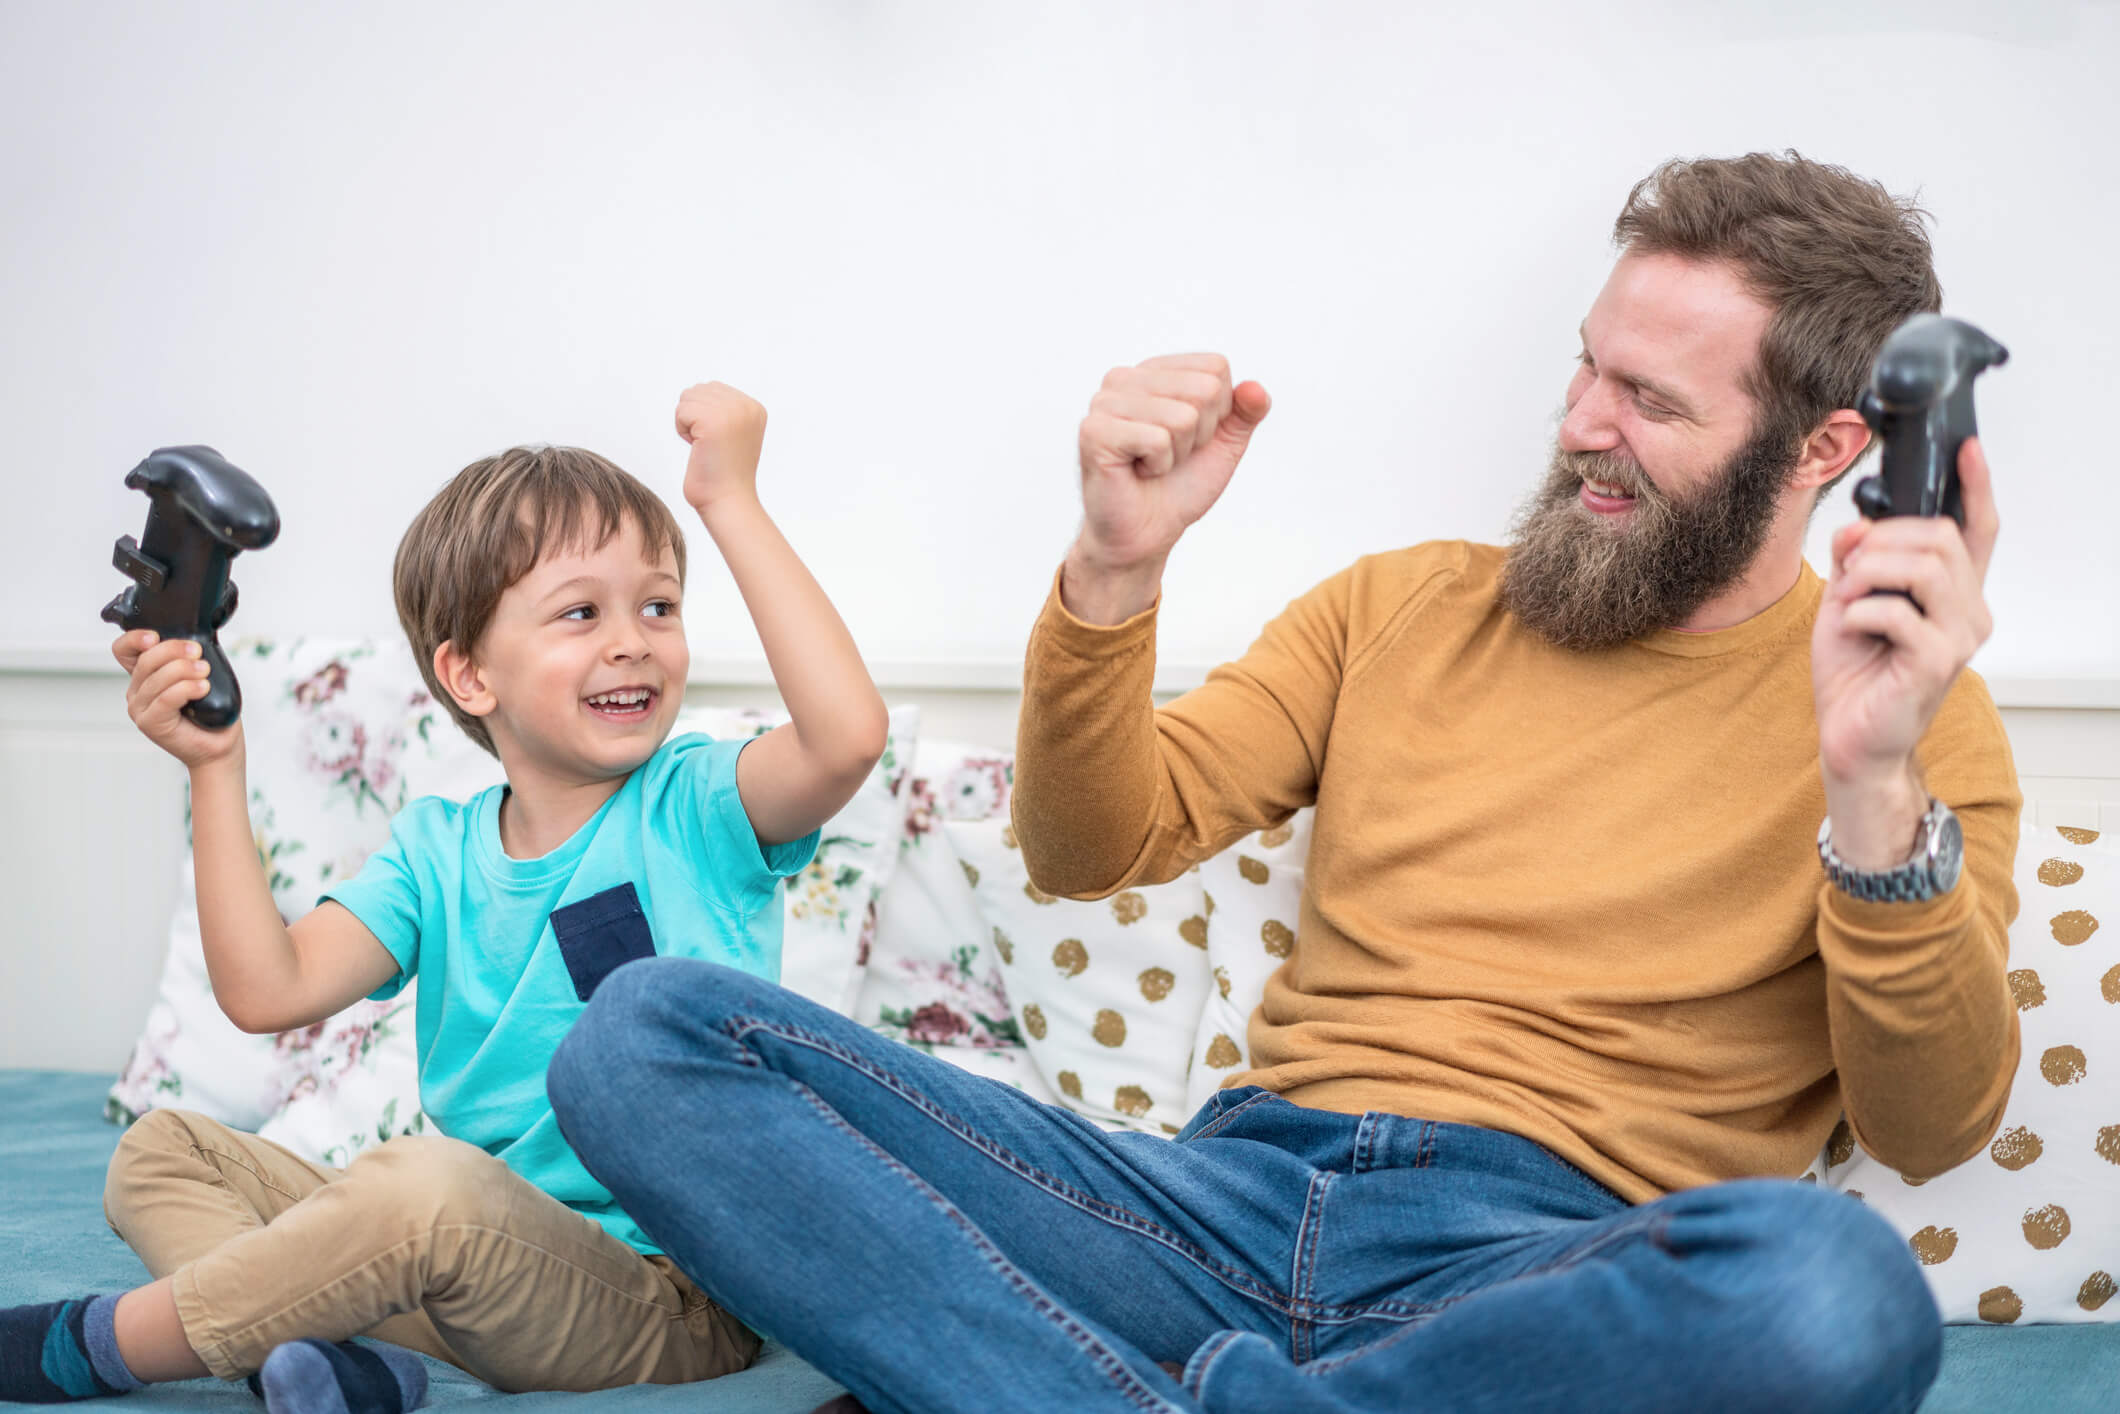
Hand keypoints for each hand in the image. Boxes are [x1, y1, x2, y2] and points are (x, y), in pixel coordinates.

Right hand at [114, 630, 242, 769]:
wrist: (219, 746)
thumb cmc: (212, 712)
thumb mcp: (201, 674)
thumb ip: (191, 656)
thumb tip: (197, 636)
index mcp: (145, 676)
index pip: (124, 650)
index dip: (135, 638)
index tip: (156, 635)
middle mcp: (137, 691)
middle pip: (145, 660)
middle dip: (174, 650)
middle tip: (197, 653)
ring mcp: (141, 709)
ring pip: (156, 678)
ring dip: (184, 670)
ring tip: (205, 673)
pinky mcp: (151, 723)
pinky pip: (165, 698)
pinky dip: (186, 689)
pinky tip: (202, 687)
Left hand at [675, 382, 766, 513]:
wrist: (727, 501)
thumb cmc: (724, 474)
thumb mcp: (733, 433)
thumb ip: (723, 409)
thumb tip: (698, 391)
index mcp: (754, 407)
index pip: (712, 389)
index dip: (705, 415)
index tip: (719, 441)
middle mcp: (746, 405)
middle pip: (698, 390)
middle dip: (695, 417)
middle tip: (710, 445)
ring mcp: (731, 412)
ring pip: (688, 399)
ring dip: (688, 424)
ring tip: (705, 446)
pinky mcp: (712, 421)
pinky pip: (681, 412)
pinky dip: (683, 432)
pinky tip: (698, 449)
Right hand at [1075, 354, 1270, 573]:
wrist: (1146, 533)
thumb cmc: (1179, 486)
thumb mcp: (1224, 445)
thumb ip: (1246, 412)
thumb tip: (1256, 389)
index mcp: (1154, 371)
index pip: (1215, 367)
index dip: (1217, 412)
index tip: (1189, 437)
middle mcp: (1125, 378)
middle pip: (1204, 390)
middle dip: (1199, 435)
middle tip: (1170, 455)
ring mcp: (1105, 402)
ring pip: (1183, 417)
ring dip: (1178, 454)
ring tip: (1152, 464)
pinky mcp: (1095, 431)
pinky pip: (1157, 440)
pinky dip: (1158, 466)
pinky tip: (1137, 471)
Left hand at [1812, 438, 1998, 790]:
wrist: (1849, 737)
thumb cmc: (1855, 674)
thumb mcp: (1846, 600)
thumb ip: (1856, 559)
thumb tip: (1858, 524)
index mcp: (1952, 593)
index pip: (1979, 530)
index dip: (1976, 487)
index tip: (1967, 448)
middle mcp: (1968, 611)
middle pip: (1941, 537)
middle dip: (1883, 540)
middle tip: (1851, 571)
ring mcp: (1959, 637)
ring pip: (1924, 566)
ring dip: (1870, 573)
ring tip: (1848, 598)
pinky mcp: (1938, 661)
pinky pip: (1897, 610)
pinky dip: (1860, 610)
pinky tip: (1851, 627)